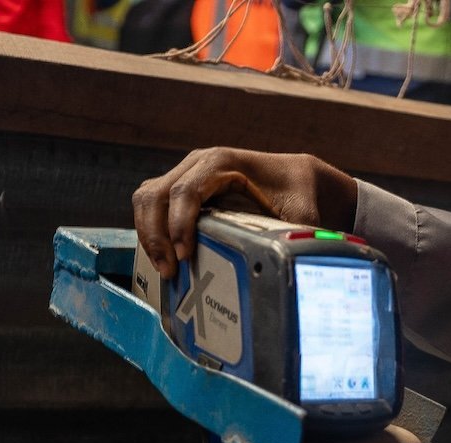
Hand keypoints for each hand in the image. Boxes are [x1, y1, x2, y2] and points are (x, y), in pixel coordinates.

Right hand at [131, 148, 358, 278]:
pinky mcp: (181, 186)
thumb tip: (289, 266)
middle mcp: (199, 162)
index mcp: (223, 162)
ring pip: (148, 198)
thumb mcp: (302, 214)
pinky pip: (153, 204)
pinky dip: (151, 230)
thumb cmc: (299, 196)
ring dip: (148, 234)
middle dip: (157, 235)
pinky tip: (164, 256)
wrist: (297, 177)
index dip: (179, 225)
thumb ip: (295, 235)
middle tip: (169, 271)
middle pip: (156, 194)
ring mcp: (187, 172)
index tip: (184, 257)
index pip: (186, 191)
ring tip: (165, 269)